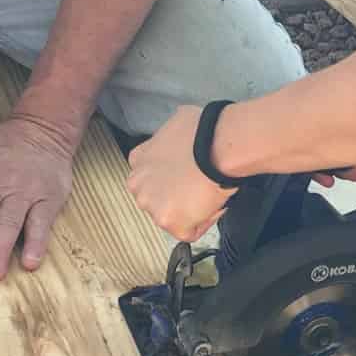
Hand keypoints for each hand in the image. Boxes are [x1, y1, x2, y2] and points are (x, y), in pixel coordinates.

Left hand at [126, 106, 234, 242]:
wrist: (217, 146)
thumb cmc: (204, 130)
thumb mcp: (176, 123)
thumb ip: (170, 138)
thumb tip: (184, 135)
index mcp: (138, 160)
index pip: (153, 179)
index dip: (176, 179)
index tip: (192, 175)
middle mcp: (137, 185)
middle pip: (160, 201)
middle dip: (179, 198)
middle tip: (202, 187)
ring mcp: (150, 205)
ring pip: (174, 217)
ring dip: (192, 211)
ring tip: (209, 194)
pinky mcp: (167, 221)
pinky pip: (189, 232)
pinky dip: (204, 222)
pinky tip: (213, 204)